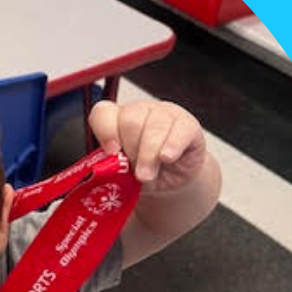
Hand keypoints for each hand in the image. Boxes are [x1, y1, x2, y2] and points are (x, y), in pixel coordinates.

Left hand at [88, 99, 207, 193]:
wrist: (173, 180)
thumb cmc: (144, 172)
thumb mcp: (124, 174)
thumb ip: (113, 169)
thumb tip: (106, 174)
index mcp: (117, 119)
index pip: (103, 112)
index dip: (105, 131)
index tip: (111, 153)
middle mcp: (140, 111)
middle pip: (130, 120)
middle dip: (131, 150)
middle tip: (135, 172)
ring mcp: (165, 114)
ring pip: (154, 125)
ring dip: (149, 154)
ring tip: (147, 175)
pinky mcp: (188, 125)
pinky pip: (180, 130)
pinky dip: (172, 145)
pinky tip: (167, 158)